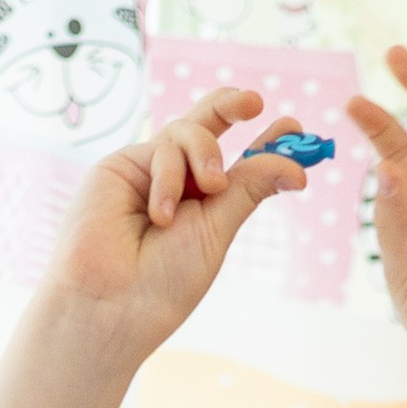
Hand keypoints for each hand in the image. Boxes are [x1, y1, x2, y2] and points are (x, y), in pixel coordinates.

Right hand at [42, 86, 310, 361]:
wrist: (110, 303)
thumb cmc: (163, 282)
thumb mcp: (218, 231)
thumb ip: (248, 189)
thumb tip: (296, 166)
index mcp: (206, 208)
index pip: (239, 165)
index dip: (265, 143)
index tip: (295, 126)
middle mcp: (178, 184)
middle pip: (207, 126)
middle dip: (232, 106)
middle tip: (255, 104)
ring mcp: (149, 172)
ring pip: (190, 132)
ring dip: (205, 155)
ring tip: (208, 189)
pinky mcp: (122, 165)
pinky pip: (163, 146)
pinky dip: (171, 175)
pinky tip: (160, 214)